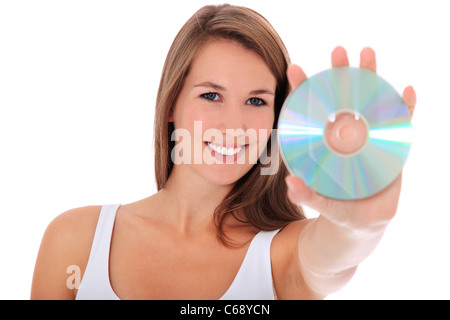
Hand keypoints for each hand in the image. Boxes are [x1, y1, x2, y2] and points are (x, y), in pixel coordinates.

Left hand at [285, 47, 416, 227]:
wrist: (362, 221)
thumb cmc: (337, 207)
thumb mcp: (321, 202)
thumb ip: (307, 195)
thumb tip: (292, 185)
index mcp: (324, 141)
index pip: (311, 110)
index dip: (303, 89)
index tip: (294, 69)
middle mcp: (345, 132)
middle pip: (343, 97)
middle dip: (340, 72)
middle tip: (337, 52)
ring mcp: (369, 135)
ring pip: (371, 101)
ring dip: (371, 77)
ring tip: (368, 54)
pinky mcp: (392, 144)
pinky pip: (400, 122)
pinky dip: (405, 106)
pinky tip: (407, 92)